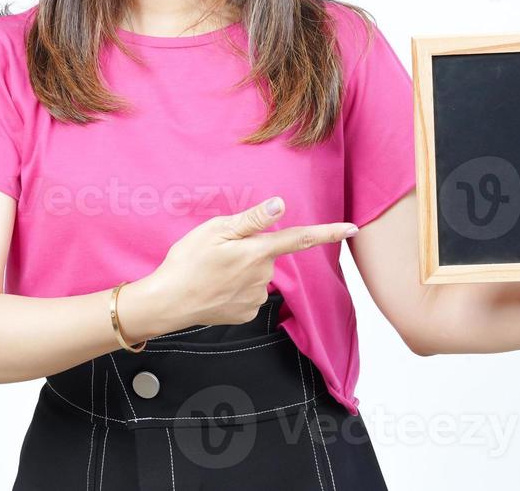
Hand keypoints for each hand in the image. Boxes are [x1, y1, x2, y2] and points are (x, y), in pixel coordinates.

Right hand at [122, 198, 358, 338]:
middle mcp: (263, 276)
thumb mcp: (215, 230)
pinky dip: (236, 289)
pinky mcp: (246, 314)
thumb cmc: (186, 262)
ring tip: (212, 271)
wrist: (166, 304)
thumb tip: (280, 205)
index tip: (352, 228)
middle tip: (219, 253)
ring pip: (258, 275)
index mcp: (257, 252)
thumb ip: (251, 220)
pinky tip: (216, 289)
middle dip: (252, 251)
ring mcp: (255, 298)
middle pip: (269, 255)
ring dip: (243, 271)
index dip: (328, 232)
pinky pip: (249, 294)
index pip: (300, 238)